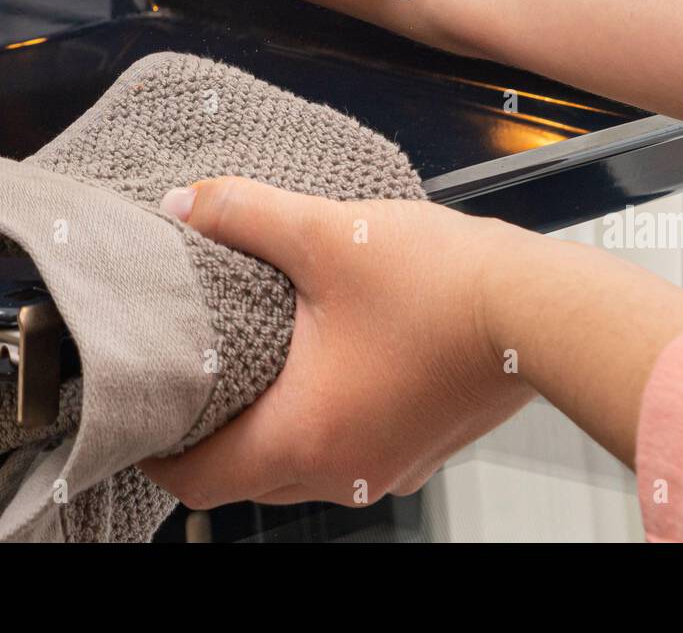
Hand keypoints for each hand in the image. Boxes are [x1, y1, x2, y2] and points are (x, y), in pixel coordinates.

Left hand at [139, 176, 532, 508]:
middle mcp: (344, 469)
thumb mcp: (328, 236)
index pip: (199, 479)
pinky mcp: (419, 447)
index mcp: (307, 436)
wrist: (540, 308)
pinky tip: (324, 362)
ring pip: (298, 467)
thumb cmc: (444, 286)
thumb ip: (244, 216)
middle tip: (192, 378)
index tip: (142, 416)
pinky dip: (320, 419)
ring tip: (254, 362)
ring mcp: (388, 466)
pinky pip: (346, 451)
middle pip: (245, 478)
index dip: (158, 451)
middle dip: (211, 436)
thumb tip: (186, 204)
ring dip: (269, 426)